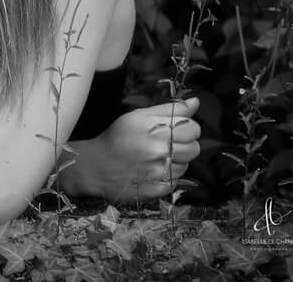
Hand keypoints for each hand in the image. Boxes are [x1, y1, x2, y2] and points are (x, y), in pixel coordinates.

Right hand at [61, 98, 201, 200]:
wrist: (96, 165)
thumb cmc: (118, 136)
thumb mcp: (139, 116)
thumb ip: (170, 109)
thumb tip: (196, 102)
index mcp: (155, 128)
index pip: (193, 128)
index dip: (187, 127)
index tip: (174, 129)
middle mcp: (159, 150)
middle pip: (194, 148)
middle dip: (184, 145)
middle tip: (166, 143)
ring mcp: (160, 172)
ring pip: (186, 165)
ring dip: (175, 161)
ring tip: (155, 157)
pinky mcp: (158, 189)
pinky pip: (176, 181)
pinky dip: (167, 176)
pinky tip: (151, 170)